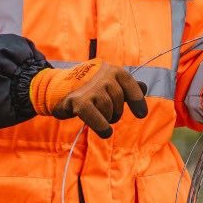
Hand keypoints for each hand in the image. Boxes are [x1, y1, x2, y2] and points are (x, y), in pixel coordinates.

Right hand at [29, 60, 148, 138]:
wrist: (56, 88)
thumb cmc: (87, 87)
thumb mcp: (107, 83)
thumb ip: (126, 86)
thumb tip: (145, 87)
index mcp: (112, 70)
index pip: (131, 84)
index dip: (137, 101)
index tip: (141, 114)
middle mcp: (103, 76)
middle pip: (120, 101)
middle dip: (116, 112)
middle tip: (107, 114)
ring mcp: (92, 88)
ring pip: (110, 110)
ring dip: (106, 118)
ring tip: (98, 116)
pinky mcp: (80, 102)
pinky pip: (98, 119)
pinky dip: (102, 127)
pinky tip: (105, 132)